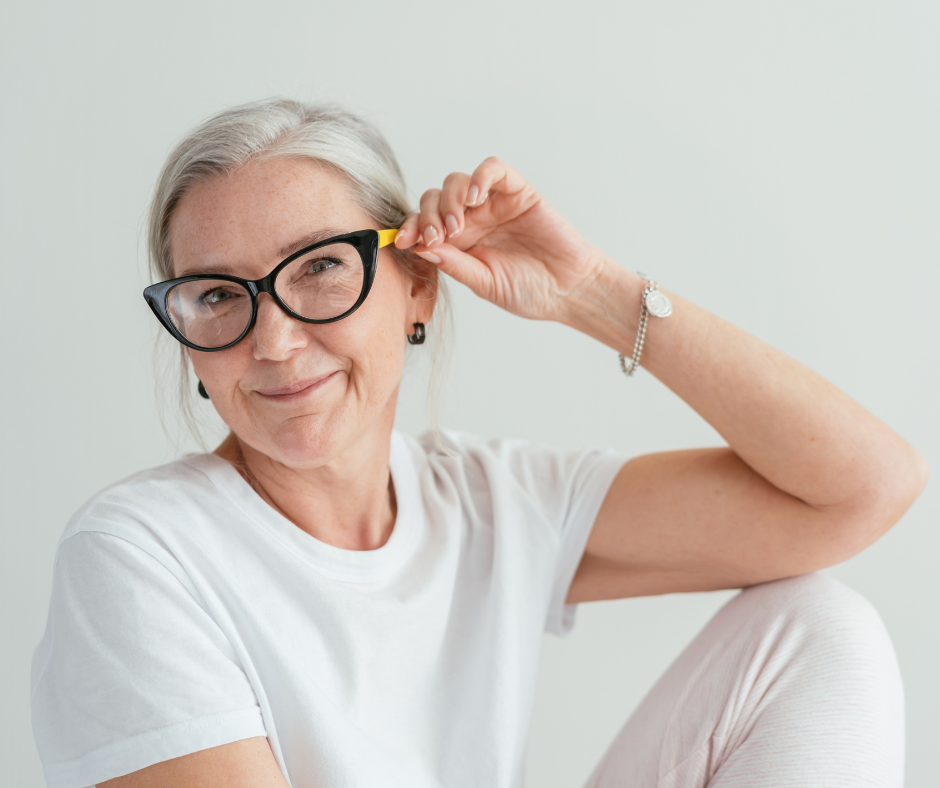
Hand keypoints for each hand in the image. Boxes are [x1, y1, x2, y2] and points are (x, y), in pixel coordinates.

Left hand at [394, 157, 605, 321]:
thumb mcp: (484, 283)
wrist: (568, 290)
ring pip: (457, 182)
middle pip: (434, 199)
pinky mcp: (517, 191)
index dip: (410, 228)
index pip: (424, 225)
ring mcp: (493, 204)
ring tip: (458, 226)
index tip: (402, 241)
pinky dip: (480, 177)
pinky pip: (493, 169)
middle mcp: (472, 220)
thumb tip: (419, 248)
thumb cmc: (528, 291)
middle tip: (437, 237)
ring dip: (449, 200)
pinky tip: (476, 198)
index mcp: (458, 244)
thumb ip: (454, 264)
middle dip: (428, 216)